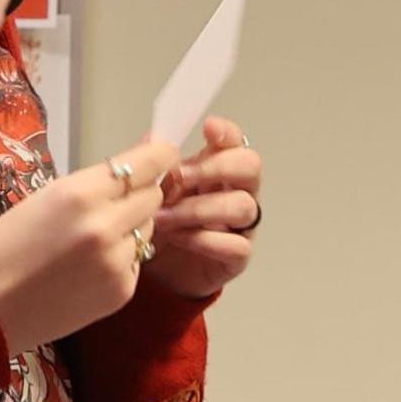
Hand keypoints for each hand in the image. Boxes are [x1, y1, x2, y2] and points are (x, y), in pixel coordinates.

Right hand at [0, 140, 170, 347]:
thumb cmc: (8, 244)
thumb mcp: (48, 196)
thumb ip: (98, 179)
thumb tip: (148, 152)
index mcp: (80, 194)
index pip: (146, 163)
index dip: (161, 155)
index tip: (165, 152)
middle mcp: (104, 227)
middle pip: (153, 196)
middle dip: (140, 194)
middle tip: (112, 203)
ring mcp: (116, 263)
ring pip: (147, 229)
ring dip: (131, 227)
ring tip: (91, 240)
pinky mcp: (122, 291)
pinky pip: (136, 260)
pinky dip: (121, 258)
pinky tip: (88, 268)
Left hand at [147, 114, 262, 300]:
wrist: (156, 274)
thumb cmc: (159, 226)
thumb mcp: (151, 191)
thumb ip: (154, 166)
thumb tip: (152, 139)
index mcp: (217, 169)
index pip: (234, 142)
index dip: (227, 132)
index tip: (209, 128)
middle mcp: (236, 192)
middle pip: (250, 166)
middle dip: (216, 167)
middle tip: (181, 176)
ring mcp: (241, 225)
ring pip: (243, 206)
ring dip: (200, 208)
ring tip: (165, 217)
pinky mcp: (237, 257)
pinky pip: (236, 245)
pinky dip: (205, 240)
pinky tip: (179, 238)